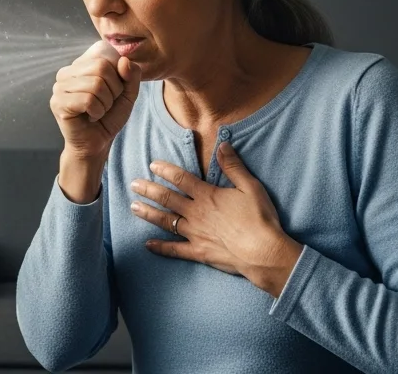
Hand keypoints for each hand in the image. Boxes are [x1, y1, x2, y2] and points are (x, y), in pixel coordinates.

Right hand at [50, 41, 141, 161]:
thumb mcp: (128, 93)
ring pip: (96, 84)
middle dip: (114, 89)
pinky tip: (91, 116)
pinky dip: (97, 111)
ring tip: (98, 111)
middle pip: (101, 66)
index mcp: (81, 63)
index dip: (117, 71)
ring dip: (106, 103)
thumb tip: (124, 60)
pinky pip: (88, 100)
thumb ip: (132, 75)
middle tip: (106, 103)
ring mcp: (59, 86)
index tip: (113, 89)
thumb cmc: (109, 116)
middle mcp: (67, 71)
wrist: (97, 143)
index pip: (103, 50)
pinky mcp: (58, 103)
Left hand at [129, 141, 302, 296]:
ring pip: (166, 221)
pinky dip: (160, 247)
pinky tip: (147, 245)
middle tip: (133, 184)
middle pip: (167, 198)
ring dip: (148, 213)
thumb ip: (234, 167)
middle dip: (149, 190)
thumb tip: (223, 145)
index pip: (181, 179)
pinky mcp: (198, 252)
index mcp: (208, 196)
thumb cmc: (260, 219)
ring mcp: (195, 233)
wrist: (264, 252)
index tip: (152, 165)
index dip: (165, 170)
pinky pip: (175, 250)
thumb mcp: (251, 187)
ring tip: (133, 207)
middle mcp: (197, 213)